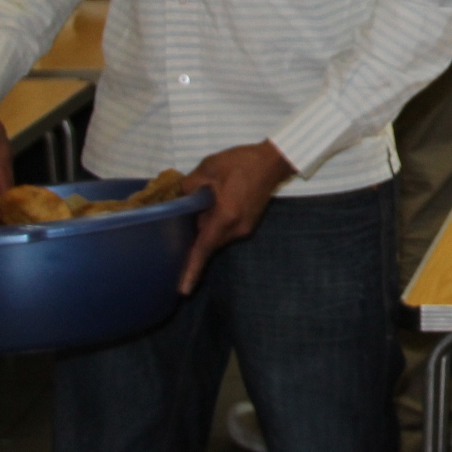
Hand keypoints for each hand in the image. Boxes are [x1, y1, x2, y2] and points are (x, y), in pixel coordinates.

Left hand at [177, 141, 297, 294]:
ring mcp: (245, 228)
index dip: (191, 270)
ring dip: (205, 228)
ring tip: (202, 205)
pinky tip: (214, 205)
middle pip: (207, 244)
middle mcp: (236, 228)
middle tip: (179, 224)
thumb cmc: (242, 162)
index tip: (182, 290)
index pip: (203, 249)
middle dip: (193, 238)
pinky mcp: (248, 225)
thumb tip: (179, 199)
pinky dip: (215, 224)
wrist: (273, 161)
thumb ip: (190, 185)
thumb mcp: (210, 167)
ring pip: (216, 238)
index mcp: (225, 216)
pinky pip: (225, 232)